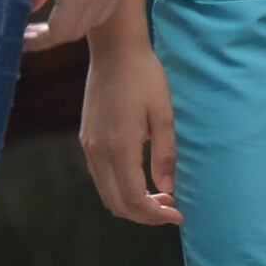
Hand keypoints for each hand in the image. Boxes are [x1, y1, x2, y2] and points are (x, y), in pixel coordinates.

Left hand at [25, 0, 138, 51]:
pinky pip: (106, 6)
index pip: (58, 33)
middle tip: (29, 30)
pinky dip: (87, 12)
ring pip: (93, 20)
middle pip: (76, 31)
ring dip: (70, 25)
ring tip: (49, 18)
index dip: (38, 41)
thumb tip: (30, 7)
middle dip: (51, 36)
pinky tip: (73, 0)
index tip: (20, 40)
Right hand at [80, 18, 180, 223]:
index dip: (156, 215)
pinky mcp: (87, 139)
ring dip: (132, 202)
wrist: (114, 50)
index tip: (178, 215)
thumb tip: (168, 190)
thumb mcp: (164, 114)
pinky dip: (120, 188)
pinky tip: (142, 179)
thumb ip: (165, 154)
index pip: (134, 199)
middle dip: (145, 214)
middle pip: (117, 204)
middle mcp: (98, 151)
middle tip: (172, 208)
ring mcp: (89, 146)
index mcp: (119, 146)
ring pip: (107, 193)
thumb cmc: (144, 77)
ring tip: (161, 196)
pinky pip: (101, 177)